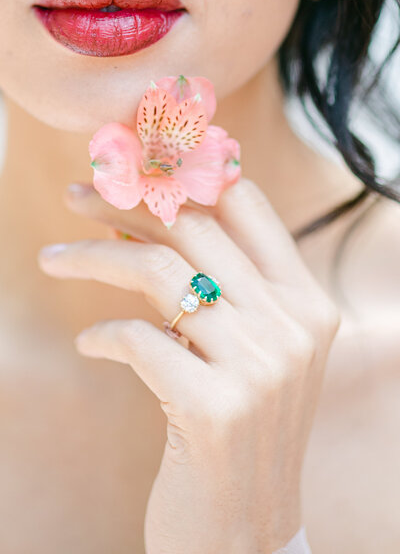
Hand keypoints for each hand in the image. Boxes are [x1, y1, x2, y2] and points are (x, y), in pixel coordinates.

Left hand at [38, 178, 339, 553]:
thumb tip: (156, 218)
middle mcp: (291, 327)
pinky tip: (90, 344)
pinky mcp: (210, 407)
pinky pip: (137, 339)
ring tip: (53, 259)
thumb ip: (224, 288)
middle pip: (192, 229)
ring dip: (93, 257)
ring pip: (158, 272)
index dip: (187, 179)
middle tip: (75, 197)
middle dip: (123, 204)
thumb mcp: (251, 351)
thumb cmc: (240, 427)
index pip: (247, 206)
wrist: (245, 528)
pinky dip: (102, 336)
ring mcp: (257, 367)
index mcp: (306, 303)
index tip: (135, 174)